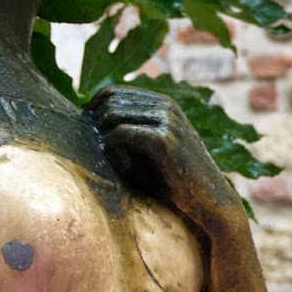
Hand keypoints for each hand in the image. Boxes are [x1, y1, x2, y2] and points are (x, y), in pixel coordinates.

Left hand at [89, 85, 240, 231]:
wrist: (209, 200)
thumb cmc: (175, 179)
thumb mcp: (149, 150)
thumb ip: (127, 133)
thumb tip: (88, 124)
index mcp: (163, 103)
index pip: (113, 91)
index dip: (91, 108)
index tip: (83, 131)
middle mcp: (166, 106)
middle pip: (110, 99)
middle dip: (92, 121)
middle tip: (86, 145)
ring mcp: (167, 120)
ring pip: (113, 114)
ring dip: (99, 134)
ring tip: (98, 155)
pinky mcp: (165, 140)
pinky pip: (122, 133)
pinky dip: (109, 146)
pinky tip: (111, 162)